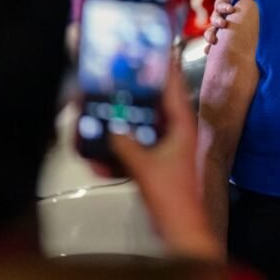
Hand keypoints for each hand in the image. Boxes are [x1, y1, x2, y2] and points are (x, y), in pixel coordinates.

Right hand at [110, 59, 222, 260]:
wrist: (180, 231)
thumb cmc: (173, 199)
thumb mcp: (144, 167)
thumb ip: (124, 144)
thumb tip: (108, 128)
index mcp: (182, 125)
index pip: (172, 86)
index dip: (161, 66)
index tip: (147, 47)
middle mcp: (176, 132)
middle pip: (152, 105)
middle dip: (130, 98)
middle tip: (110, 83)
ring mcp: (166, 149)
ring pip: (140, 128)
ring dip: (120, 128)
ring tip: (98, 120)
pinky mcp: (156, 165)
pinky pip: (134, 151)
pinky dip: (118, 154)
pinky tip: (99, 160)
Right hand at [202, 0, 255, 54]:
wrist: (258, 24)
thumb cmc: (255, 8)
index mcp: (227, 6)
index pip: (220, 3)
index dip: (224, 6)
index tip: (231, 9)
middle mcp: (221, 17)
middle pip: (214, 18)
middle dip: (218, 21)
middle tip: (224, 24)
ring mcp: (220, 30)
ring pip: (210, 31)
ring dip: (210, 35)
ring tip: (213, 41)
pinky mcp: (222, 42)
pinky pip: (211, 45)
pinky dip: (208, 48)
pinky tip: (208, 52)